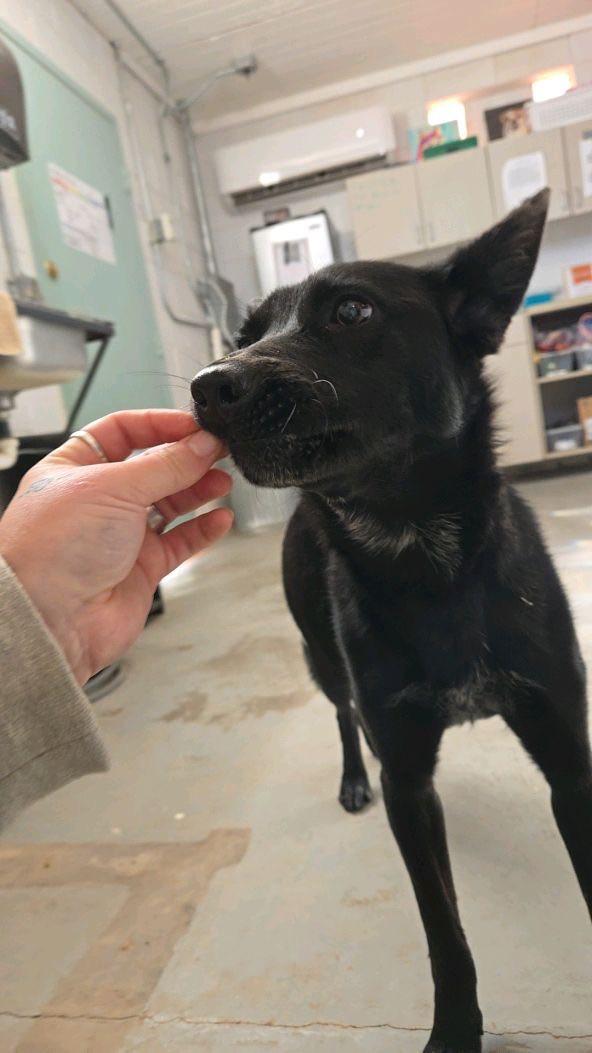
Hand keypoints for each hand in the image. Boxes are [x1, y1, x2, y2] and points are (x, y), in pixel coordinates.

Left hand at [0, 409, 232, 683]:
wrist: (50, 619)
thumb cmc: (53, 549)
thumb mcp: (112, 487)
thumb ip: (165, 465)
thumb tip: (202, 444)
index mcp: (74, 468)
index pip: (122, 431)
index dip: (159, 425)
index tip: (194, 425)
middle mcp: (98, 499)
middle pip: (152, 466)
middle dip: (186, 457)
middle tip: (218, 451)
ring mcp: (121, 534)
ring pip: (170, 503)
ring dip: (198, 490)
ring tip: (223, 481)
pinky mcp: (142, 568)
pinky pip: (181, 542)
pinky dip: (203, 529)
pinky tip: (220, 518)